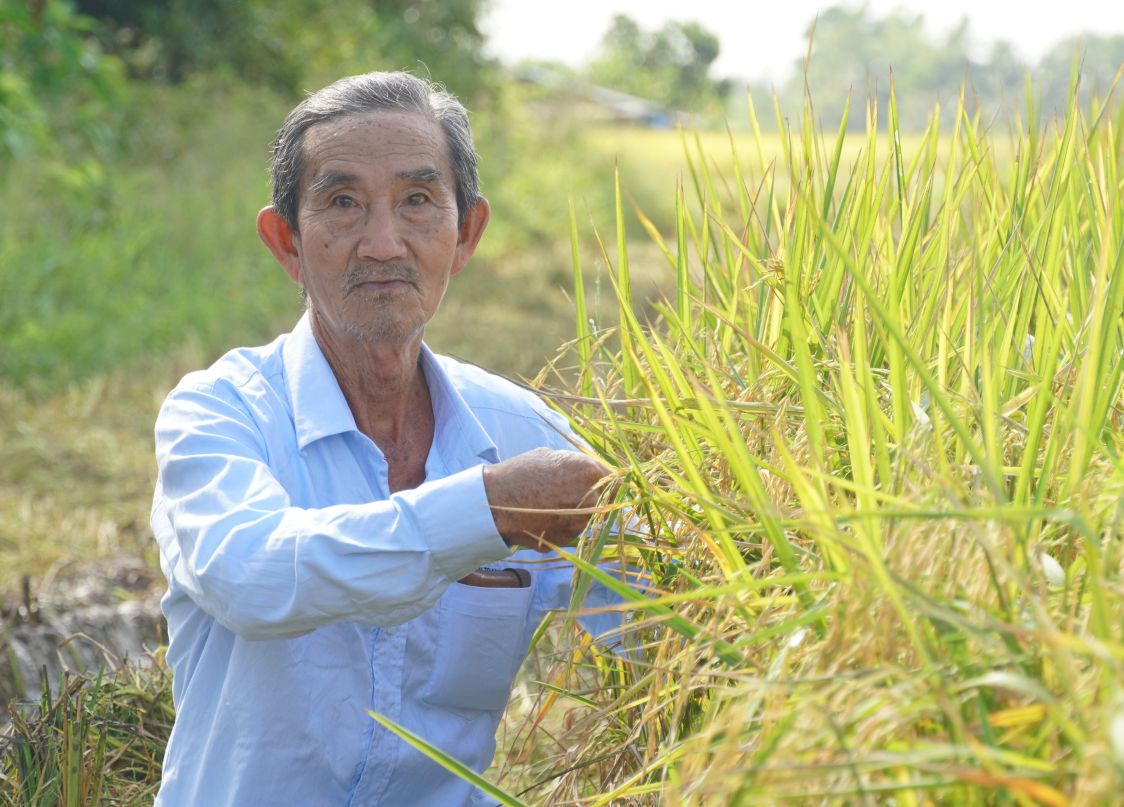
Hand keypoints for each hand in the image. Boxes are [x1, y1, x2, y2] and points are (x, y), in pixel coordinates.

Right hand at [482, 448, 609, 551]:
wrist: (496, 503)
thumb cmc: (520, 473)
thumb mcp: (550, 457)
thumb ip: (575, 465)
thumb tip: (591, 470)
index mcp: (588, 471)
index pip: (614, 478)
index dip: (607, 481)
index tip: (603, 484)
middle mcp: (590, 497)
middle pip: (605, 500)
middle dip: (593, 497)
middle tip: (570, 495)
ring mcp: (580, 521)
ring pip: (587, 517)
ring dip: (576, 513)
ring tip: (550, 505)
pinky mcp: (567, 538)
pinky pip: (571, 530)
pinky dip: (562, 526)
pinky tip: (543, 517)